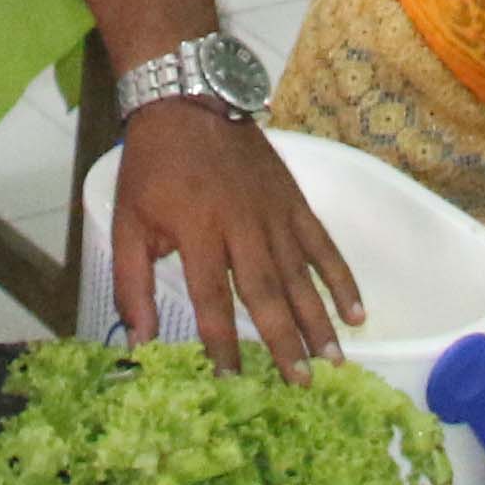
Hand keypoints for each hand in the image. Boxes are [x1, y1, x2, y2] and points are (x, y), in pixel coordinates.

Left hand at [107, 98, 362, 375]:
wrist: (187, 99)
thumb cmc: (153, 166)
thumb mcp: (128, 222)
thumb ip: (131, 284)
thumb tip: (137, 342)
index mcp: (196, 230)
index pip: (212, 300)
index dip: (222, 345)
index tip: (231, 382)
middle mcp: (241, 225)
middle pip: (266, 293)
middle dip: (284, 341)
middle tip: (301, 384)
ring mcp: (274, 212)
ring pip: (300, 274)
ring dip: (318, 320)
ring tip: (333, 361)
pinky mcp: (294, 200)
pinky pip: (323, 245)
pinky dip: (341, 278)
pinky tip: (357, 312)